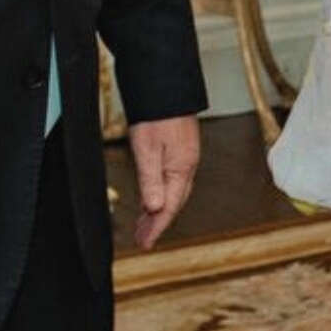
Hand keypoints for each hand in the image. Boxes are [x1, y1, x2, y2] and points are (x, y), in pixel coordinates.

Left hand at [128, 114, 200, 248]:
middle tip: (143, 239)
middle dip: (158, 223)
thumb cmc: (156, 115)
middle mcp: (187, 165)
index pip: (169, 206)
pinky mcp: (181, 150)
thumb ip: (151, 180)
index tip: (146, 243)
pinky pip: (173, 181)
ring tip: (145, 224)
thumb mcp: (147, 149)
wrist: (166, 87)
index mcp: (181, 168)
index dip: (156, 227)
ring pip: (174, 192)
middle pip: (174, 202)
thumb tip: (156, 208)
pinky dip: (162, 194)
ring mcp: (185, 157)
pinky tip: (154, 197)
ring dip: (159, 210)